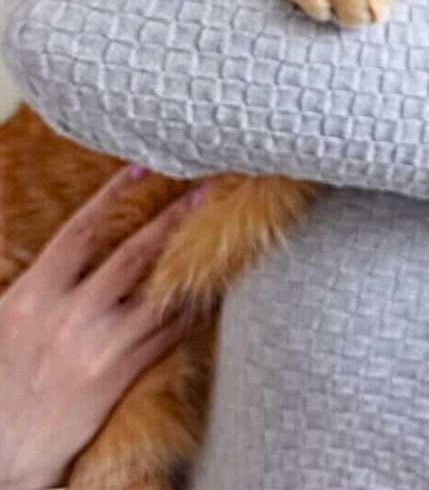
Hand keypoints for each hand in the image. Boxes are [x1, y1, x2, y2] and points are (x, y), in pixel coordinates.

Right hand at [0, 165, 208, 489]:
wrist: (6, 449)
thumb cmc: (7, 378)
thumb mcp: (10, 320)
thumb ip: (46, 281)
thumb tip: (84, 238)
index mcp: (33, 296)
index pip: (79, 233)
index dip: (111, 196)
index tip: (141, 168)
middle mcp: (67, 316)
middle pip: (131, 254)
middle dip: (171, 218)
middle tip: (205, 190)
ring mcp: (98, 345)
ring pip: (159, 292)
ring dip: (192, 261)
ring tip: (219, 235)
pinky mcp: (121, 372)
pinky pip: (168, 330)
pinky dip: (191, 307)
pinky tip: (212, 290)